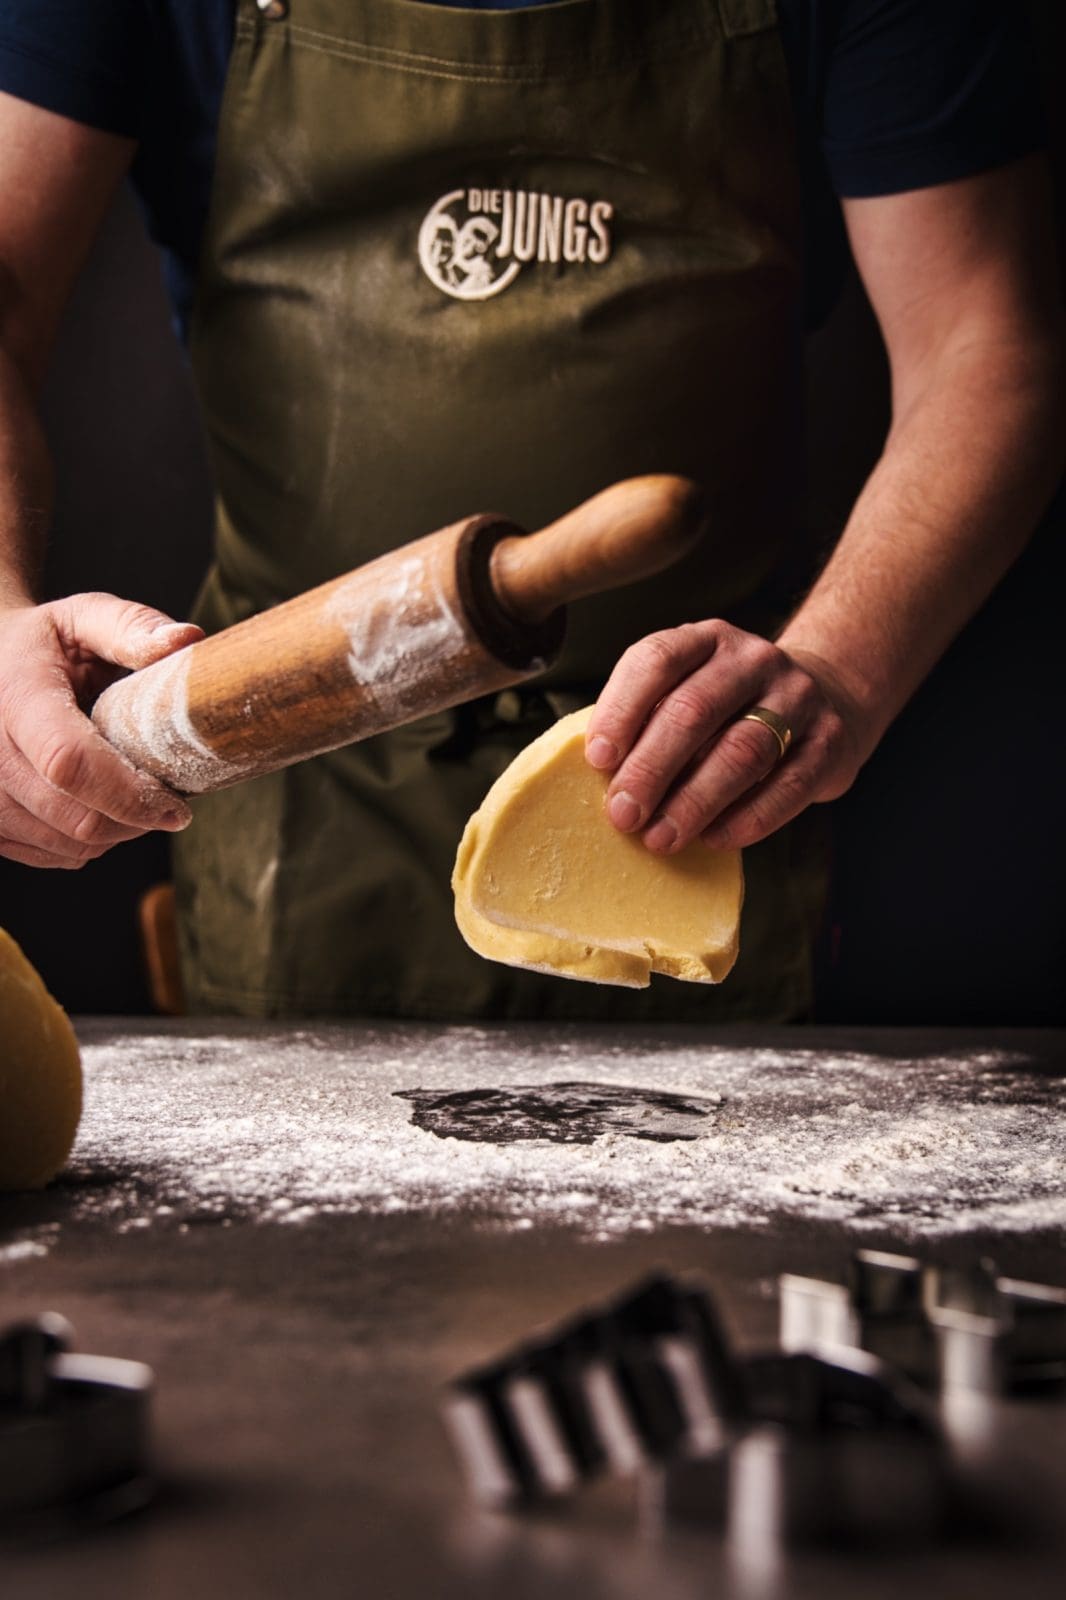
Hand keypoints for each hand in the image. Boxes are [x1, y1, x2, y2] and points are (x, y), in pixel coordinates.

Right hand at [0, 593, 202, 868]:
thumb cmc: (41, 644)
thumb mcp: (83, 618)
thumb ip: (132, 628)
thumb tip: (186, 640)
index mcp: (17, 697)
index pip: (70, 762)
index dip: (131, 794)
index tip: (178, 806)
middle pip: (74, 817)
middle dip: (135, 820)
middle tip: (168, 802)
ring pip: (66, 845)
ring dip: (115, 833)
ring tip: (131, 795)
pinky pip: (50, 855)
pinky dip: (85, 843)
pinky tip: (95, 806)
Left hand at [585, 620, 863, 852]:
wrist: (828, 698)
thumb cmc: (731, 708)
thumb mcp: (691, 690)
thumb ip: (650, 719)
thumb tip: (604, 778)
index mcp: (706, 640)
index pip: (656, 660)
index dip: (622, 710)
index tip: (598, 760)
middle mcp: (754, 659)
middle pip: (694, 710)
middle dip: (651, 768)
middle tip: (623, 815)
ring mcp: (798, 696)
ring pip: (742, 750)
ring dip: (695, 801)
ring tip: (661, 838)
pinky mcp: (831, 740)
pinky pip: (789, 784)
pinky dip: (748, 817)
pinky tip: (715, 839)